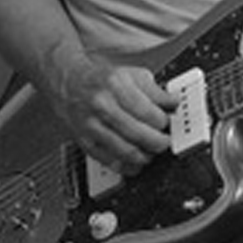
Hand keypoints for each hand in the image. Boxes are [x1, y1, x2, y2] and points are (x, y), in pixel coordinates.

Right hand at [56, 54, 175, 173]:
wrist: (68, 83)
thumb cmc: (101, 80)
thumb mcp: (131, 75)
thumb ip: (155, 91)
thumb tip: (174, 103)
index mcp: (115, 85)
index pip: (148, 112)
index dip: (163, 122)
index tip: (168, 124)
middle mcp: (102, 105)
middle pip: (138, 134)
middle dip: (158, 142)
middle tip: (165, 141)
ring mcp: (92, 125)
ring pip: (126, 151)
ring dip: (145, 156)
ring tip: (152, 152)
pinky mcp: (85, 142)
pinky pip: (110, 162)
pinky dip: (127, 167)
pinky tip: (136, 163)